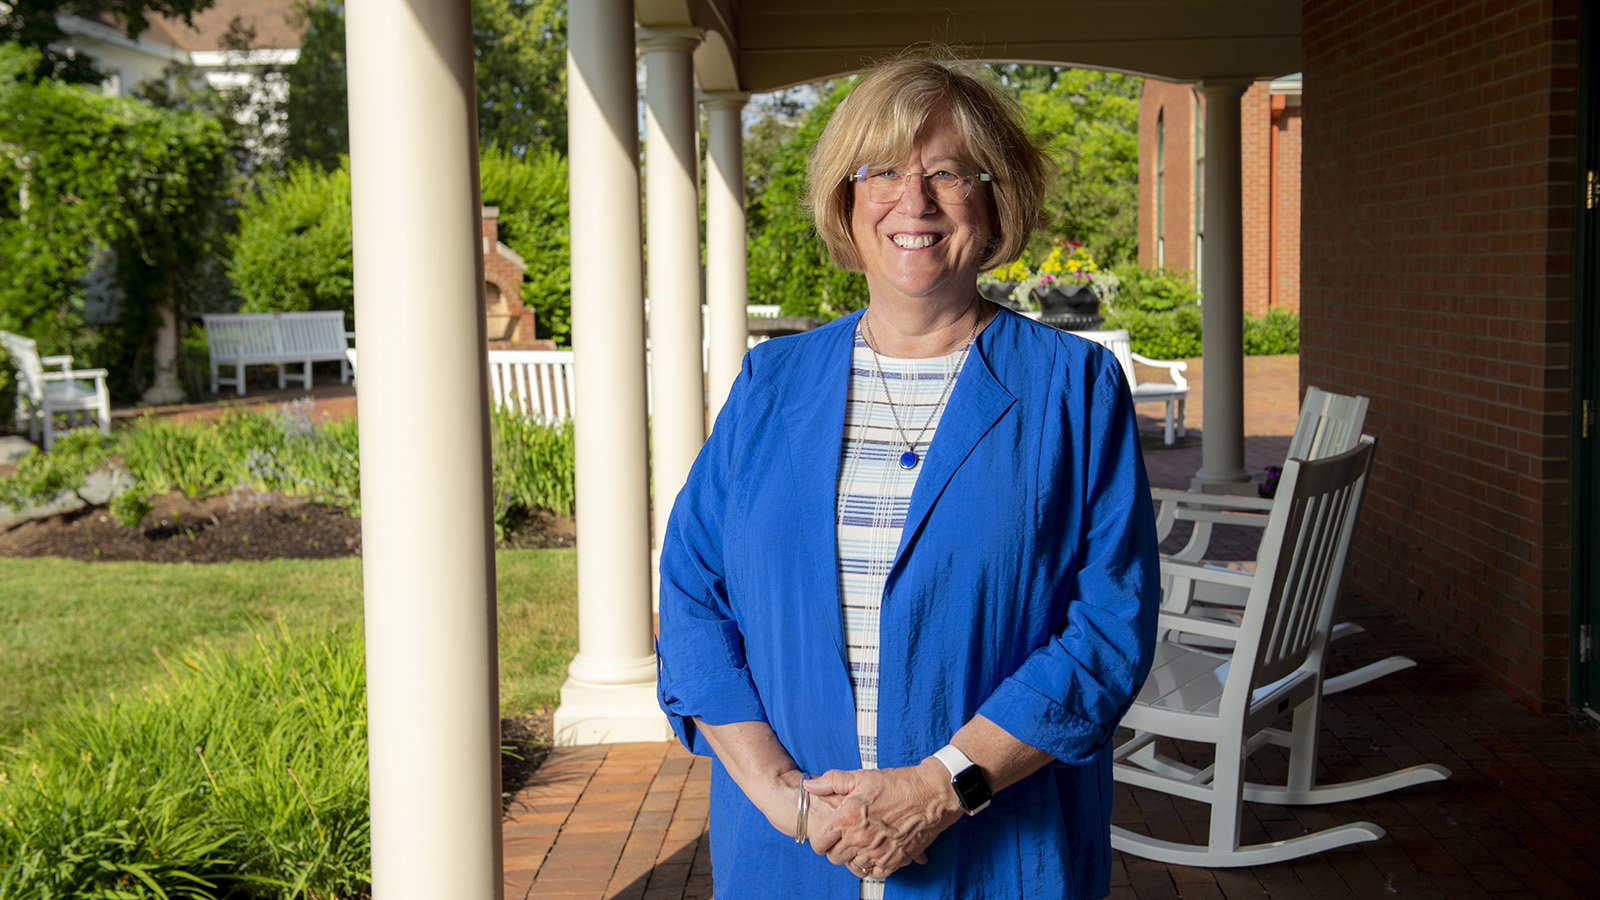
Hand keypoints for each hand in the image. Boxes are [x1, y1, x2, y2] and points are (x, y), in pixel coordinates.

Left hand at [802, 760, 962, 878]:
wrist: (932, 794)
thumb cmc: (897, 783)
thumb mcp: (862, 777)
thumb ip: (832, 781)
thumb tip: (809, 784)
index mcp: (848, 817)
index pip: (819, 842)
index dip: (821, 837)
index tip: (828, 832)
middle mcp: (861, 838)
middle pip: (834, 857)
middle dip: (836, 847)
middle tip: (845, 835)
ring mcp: (878, 852)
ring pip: (852, 867)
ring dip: (854, 856)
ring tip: (861, 842)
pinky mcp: (894, 861)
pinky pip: (873, 873)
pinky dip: (872, 865)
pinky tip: (875, 850)